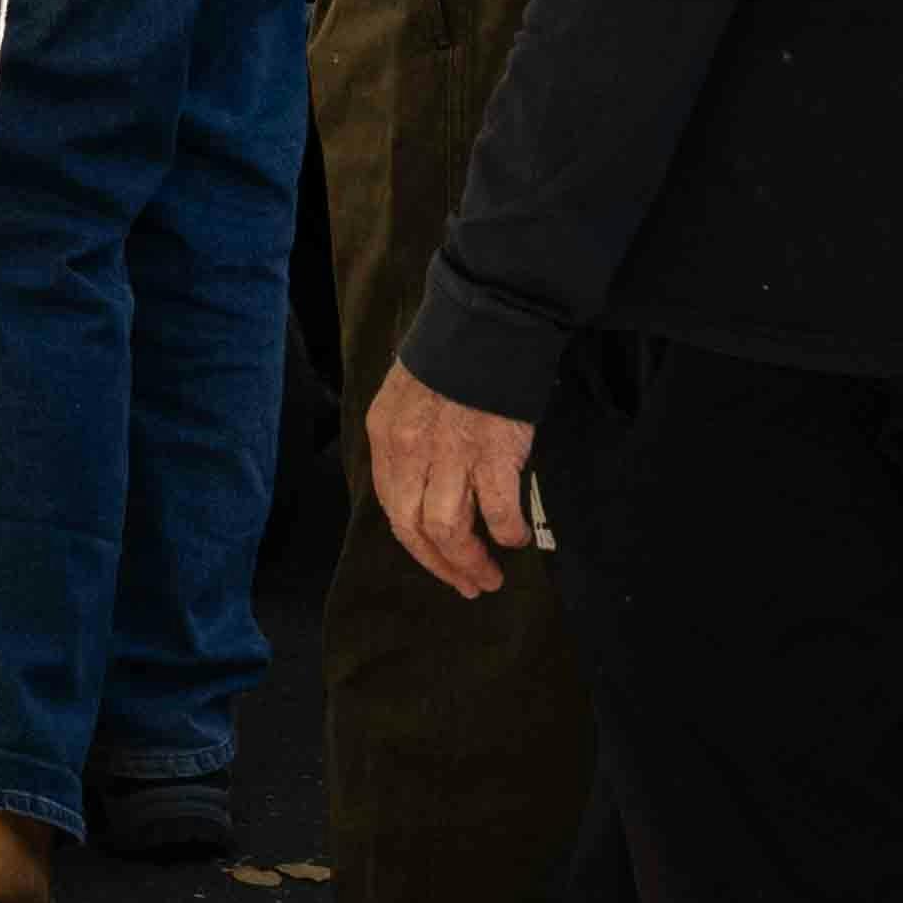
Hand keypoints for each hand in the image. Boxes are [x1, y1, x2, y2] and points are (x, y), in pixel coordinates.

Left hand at [363, 367, 540, 600]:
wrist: (490, 318)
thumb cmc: (454, 356)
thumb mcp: (411, 397)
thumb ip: (411, 443)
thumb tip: (426, 487)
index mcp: (387, 436)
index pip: (394, 508)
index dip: (417, 547)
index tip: (440, 564)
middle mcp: (410, 451)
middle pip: (415, 529)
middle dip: (442, 565)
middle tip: (469, 585)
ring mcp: (449, 454)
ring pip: (447, 529)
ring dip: (469, 560)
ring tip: (490, 576)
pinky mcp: (491, 453)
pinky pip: (495, 511)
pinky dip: (505, 531)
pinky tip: (515, 538)